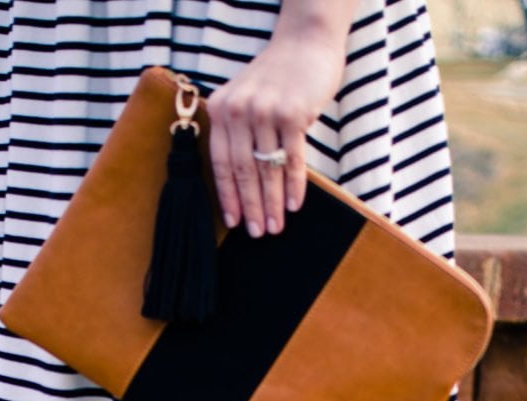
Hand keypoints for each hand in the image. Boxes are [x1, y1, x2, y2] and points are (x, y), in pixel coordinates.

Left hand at [207, 31, 347, 236]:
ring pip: (267, 169)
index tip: (234, 223)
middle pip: (243, 171)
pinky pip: (292, 159)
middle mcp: (239, 110)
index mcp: (221, 109)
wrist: (306, 42)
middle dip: (252, 207)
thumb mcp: (245, 97)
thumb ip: (237, 131)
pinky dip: (294, 185)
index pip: (220, 164)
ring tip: (276, 226)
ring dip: (272, 203)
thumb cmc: (276, 76)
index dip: (228, 197)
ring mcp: (265, 111)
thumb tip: (240, 184)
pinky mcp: (293, 113)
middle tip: (258, 233)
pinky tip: (293, 206)